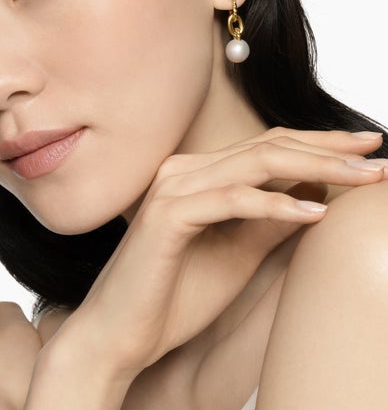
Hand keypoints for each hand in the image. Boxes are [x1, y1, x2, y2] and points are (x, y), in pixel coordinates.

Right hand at [27, 129, 385, 408]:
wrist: (120, 334)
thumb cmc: (175, 296)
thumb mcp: (239, 253)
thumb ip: (272, 220)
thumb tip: (317, 194)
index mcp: (198, 175)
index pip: (267, 147)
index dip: (320, 145)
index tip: (366, 152)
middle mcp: (184, 171)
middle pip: (268, 145)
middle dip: (328, 149)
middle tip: (376, 153)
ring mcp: (173, 189)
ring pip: (254, 164)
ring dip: (314, 168)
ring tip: (364, 179)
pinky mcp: (167, 216)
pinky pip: (230, 201)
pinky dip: (274, 206)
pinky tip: (314, 215)